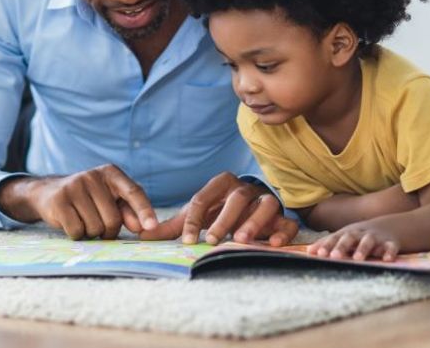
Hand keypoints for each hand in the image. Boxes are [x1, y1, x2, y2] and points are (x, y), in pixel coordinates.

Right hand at [0, 165, 158, 239]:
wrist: (48, 193)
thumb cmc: (88, 199)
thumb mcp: (109, 198)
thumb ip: (128, 211)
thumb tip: (143, 227)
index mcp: (110, 173)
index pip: (133, 191)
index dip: (144, 210)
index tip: (152, 227)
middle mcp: (92, 176)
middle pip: (113, 219)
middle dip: (109, 231)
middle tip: (99, 227)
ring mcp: (74, 186)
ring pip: (95, 228)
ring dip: (91, 233)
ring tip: (83, 221)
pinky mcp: (59, 201)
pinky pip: (77, 231)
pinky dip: (77, 235)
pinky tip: (71, 223)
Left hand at [139, 173, 298, 246]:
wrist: (250, 211)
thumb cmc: (218, 213)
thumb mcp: (197, 217)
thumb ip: (173, 227)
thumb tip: (142, 234)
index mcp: (220, 185)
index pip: (203, 197)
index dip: (194, 218)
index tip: (187, 240)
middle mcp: (244, 189)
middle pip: (236, 198)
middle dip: (224, 219)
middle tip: (212, 240)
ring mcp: (266, 201)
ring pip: (264, 204)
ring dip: (253, 221)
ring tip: (241, 240)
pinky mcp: (283, 217)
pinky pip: (287, 222)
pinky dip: (281, 232)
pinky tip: (271, 244)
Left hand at [307, 221, 400, 261]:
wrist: (392, 226)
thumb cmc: (362, 235)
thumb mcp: (346, 237)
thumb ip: (328, 244)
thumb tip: (308, 252)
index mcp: (348, 233)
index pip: (334, 238)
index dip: (326, 246)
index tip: (317, 254)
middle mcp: (360, 234)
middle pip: (349, 238)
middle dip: (341, 247)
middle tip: (334, 257)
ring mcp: (376, 237)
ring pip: (368, 242)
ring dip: (362, 249)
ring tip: (357, 258)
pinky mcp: (391, 243)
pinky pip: (391, 247)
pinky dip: (389, 253)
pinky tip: (386, 259)